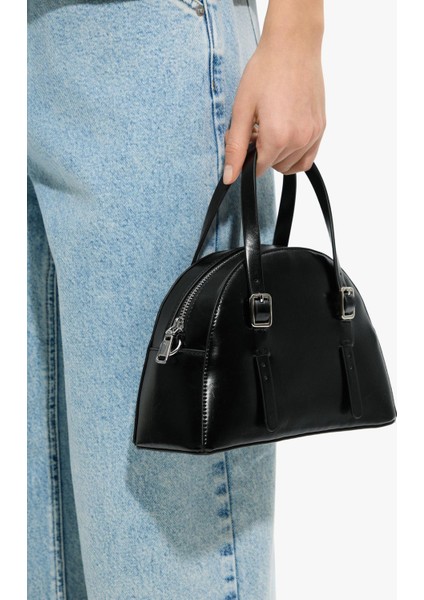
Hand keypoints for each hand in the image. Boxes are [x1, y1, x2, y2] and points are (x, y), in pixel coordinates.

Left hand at [223, 2, 325, 182]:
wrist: (293, 46)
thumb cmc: (265, 71)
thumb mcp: (242, 110)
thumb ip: (235, 148)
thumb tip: (229, 178)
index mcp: (278, 137)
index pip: (258, 169)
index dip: (247, 157)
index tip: (246, 136)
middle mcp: (299, 140)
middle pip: (274, 167)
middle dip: (262, 154)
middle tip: (257, 128)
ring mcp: (313, 134)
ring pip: (291, 165)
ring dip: (279, 154)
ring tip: (272, 127)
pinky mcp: (321, 128)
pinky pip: (308, 158)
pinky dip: (295, 154)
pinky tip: (286, 133)